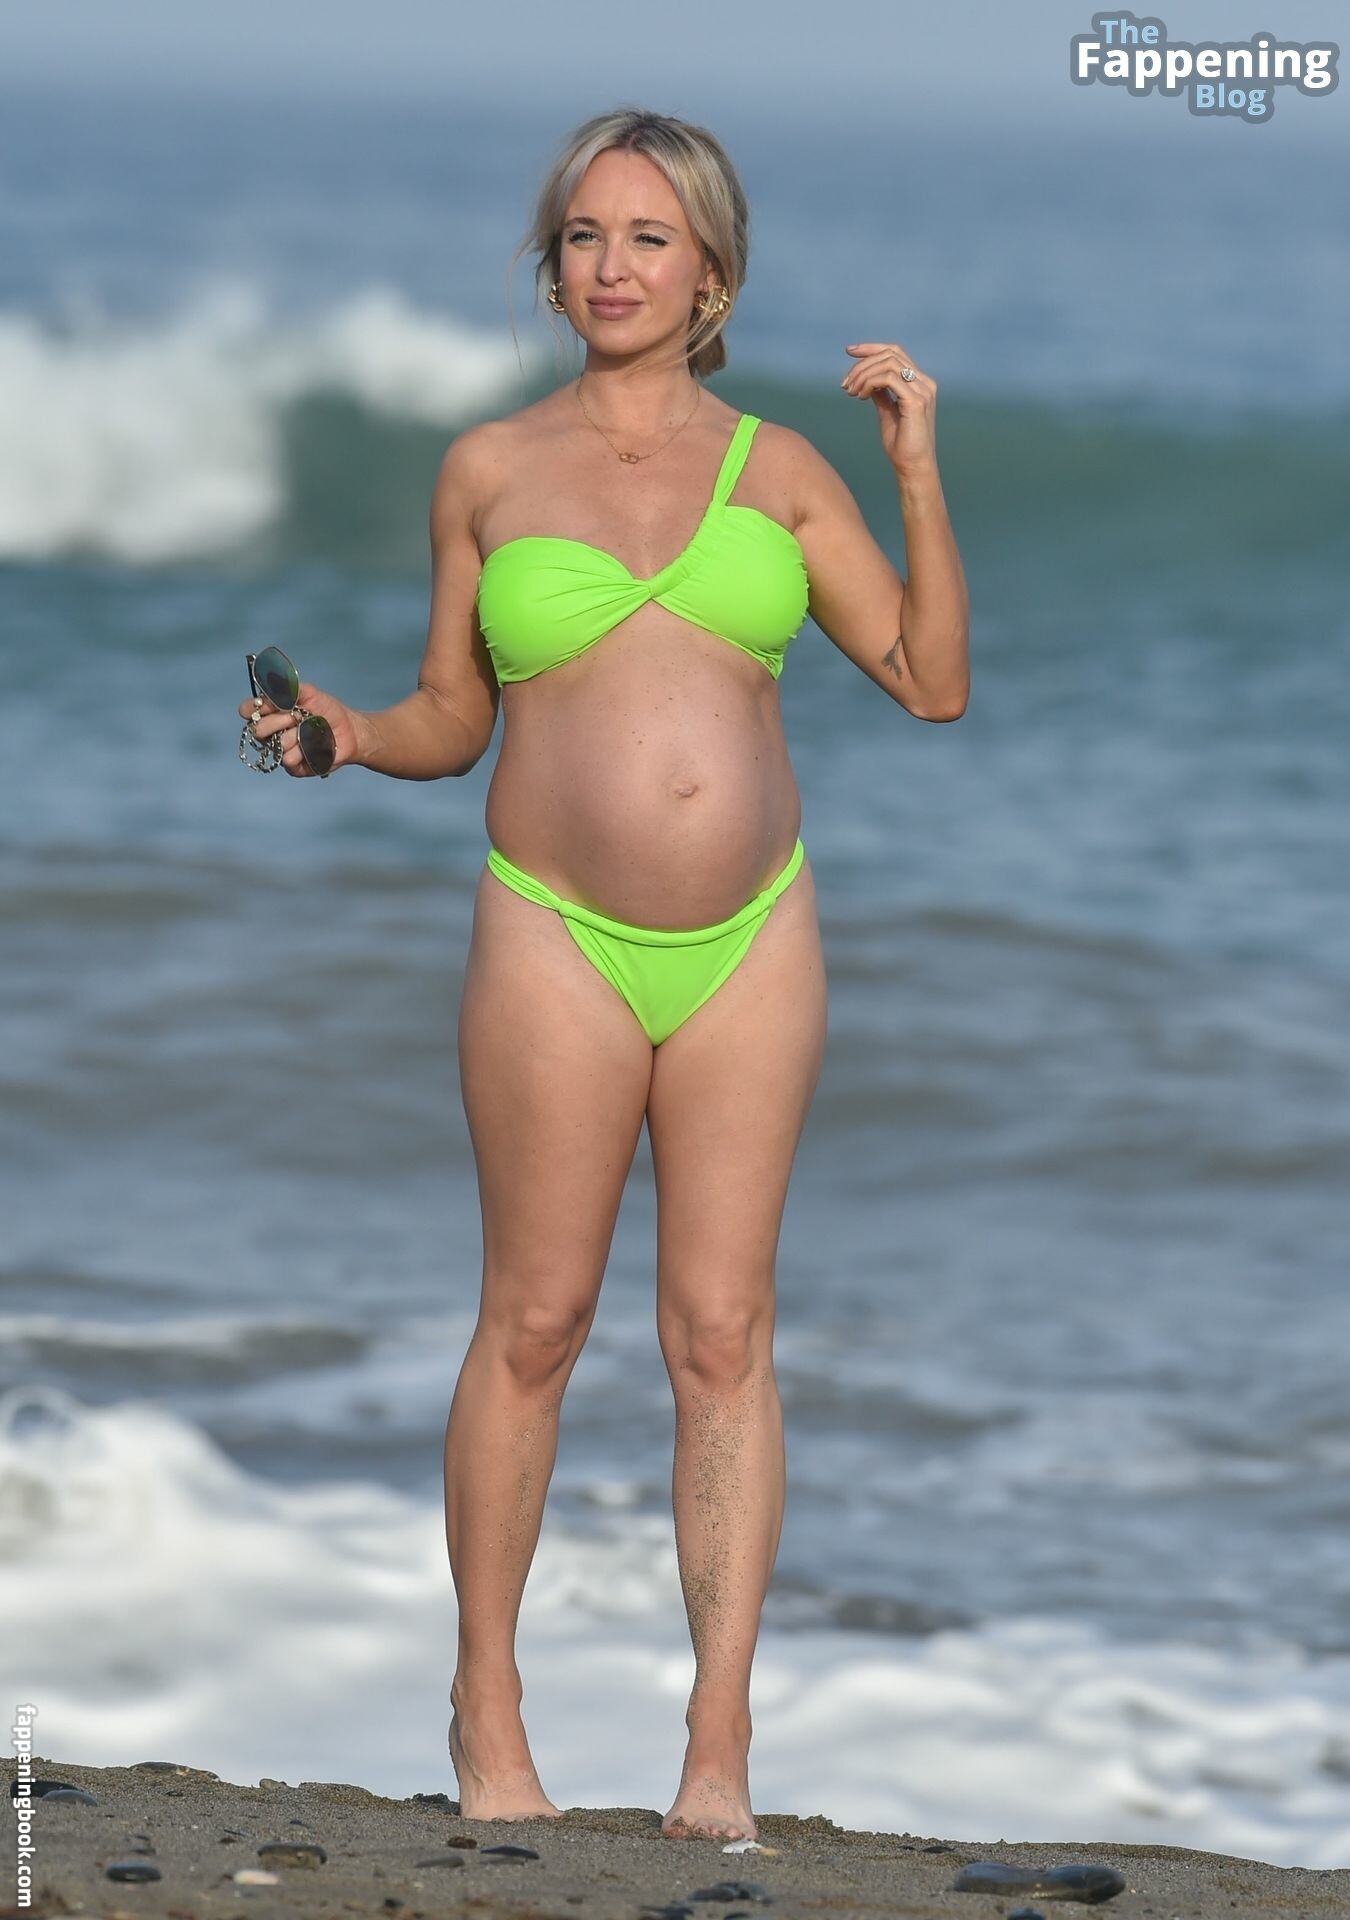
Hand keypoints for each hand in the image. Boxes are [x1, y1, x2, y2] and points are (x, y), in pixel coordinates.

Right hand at [236, 679, 360, 776]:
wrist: (349, 730)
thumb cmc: (328, 710)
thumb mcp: (310, 692)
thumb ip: (289, 687)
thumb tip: (270, 683)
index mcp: (272, 713)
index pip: (250, 711)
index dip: (251, 709)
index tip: (258, 707)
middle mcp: (273, 733)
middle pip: (259, 730)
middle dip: (279, 721)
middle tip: (296, 716)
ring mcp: (282, 750)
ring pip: (278, 745)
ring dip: (297, 736)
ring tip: (312, 731)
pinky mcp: (294, 767)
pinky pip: (289, 761)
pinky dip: (304, 751)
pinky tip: (315, 746)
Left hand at [840, 340, 937, 477]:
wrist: (912, 467)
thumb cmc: (901, 445)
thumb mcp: (887, 413)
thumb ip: (881, 394)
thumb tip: (867, 380)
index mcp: (919, 383)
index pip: (895, 352)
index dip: (871, 348)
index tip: (849, 351)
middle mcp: (924, 383)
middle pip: (890, 354)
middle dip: (862, 364)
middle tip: (845, 384)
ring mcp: (922, 390)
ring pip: (888, 363)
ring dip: (863, 374)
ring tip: (851, 392)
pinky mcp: (916, 401)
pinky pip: (889, 379)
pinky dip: (870, 383)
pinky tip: (861, 396)